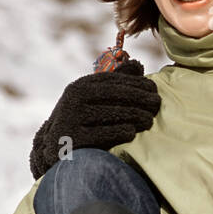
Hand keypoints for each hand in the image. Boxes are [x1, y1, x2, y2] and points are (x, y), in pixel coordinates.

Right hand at [29, 59, 160, 179]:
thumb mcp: (94, 99)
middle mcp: (75, 98)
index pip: (114, 81)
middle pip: (115, 94)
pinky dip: (119, 132)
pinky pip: (102, 133)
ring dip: (134, 115)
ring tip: (149, 120)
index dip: (137, 83)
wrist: (55, 149)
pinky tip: (132, 133)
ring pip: (111, 113)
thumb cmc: (83, 121)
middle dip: (140, 97)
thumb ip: (115, 83)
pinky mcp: (73, 138)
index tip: (155, 88)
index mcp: (81, 86)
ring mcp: (72, 117)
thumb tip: (138, 65)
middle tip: (157, 103)